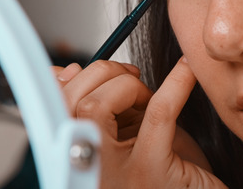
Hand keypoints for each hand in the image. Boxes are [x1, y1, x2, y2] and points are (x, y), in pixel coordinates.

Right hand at [52, 58, 225, 188]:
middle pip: (72, 104)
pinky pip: (158, 113)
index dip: (63, 81)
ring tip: (146, 94)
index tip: (80, 70)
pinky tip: (188, 69)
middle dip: (101, 74)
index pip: (54, 109)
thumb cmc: (166, 173)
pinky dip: (175, 82)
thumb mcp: (127, 137)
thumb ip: (103, 109)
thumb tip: (68, 71)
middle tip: (129, 79)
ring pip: (96, 107)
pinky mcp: (152, 171)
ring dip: (126, 83)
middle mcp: (90, 169)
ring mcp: (116, 174)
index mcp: (80, 158)